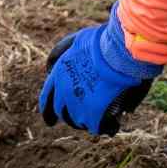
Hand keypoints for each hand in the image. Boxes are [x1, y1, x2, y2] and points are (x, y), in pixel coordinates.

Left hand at [39, 12, 158, 135]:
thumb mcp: (78, 40)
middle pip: (61, 112)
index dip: (48, 110)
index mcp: (58, 73)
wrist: (119, 49)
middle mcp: (63, 90)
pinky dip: (106, 128)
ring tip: (100, 121)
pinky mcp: (93, 113)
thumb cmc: (104, 41)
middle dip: (70, 117)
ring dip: (87, 122)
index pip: (47, 98)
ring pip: (78, 121)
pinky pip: (97, 127)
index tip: (50, 121)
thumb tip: (60, 70)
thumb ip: (70, 54)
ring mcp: (77, 103)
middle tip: (80, 121)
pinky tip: (114, 126)